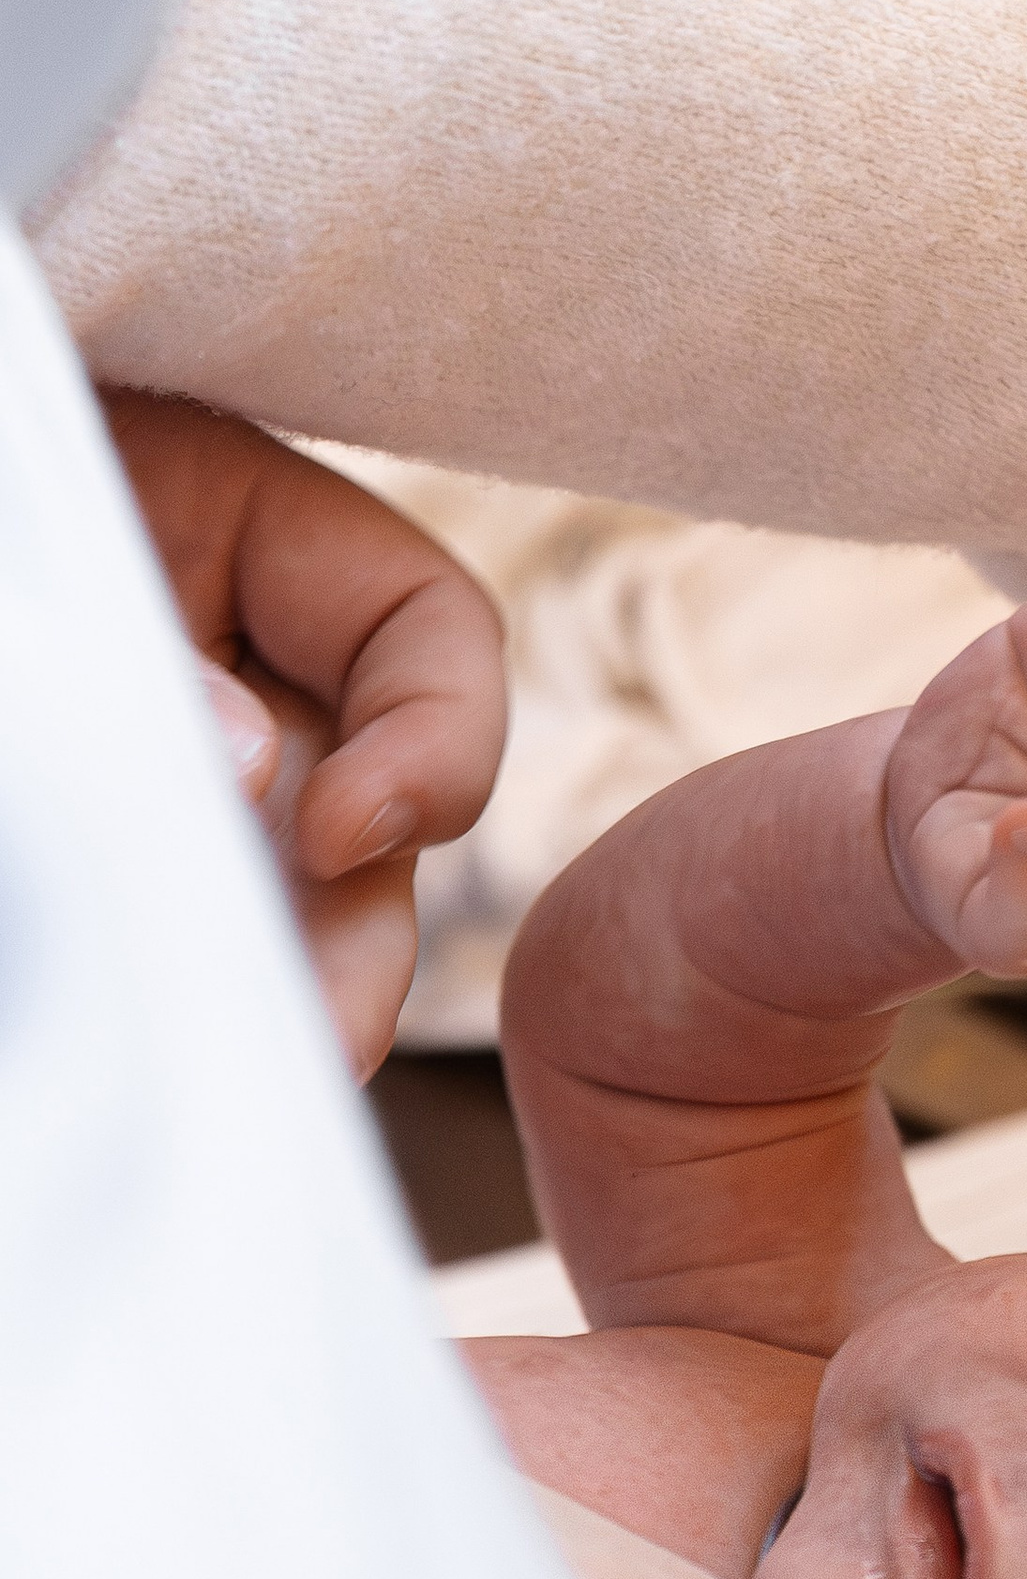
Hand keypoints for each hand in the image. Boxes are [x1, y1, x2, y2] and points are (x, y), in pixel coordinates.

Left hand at [106, 386, 505, 1075]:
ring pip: (269, 891)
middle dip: (355, 931)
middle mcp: (216, 653)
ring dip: (283, 981)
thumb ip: (138, 628)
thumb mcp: (41, 506)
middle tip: (330, 1037)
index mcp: (225, 517)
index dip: (433, 739)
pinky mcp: (91, 842)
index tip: (339, 827)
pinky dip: (187, 979)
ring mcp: (157, 757)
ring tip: (269, 1073)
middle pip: (362, 801)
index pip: (422, 626)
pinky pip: (169, 917)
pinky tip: (188, 1043)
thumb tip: (251, 764)